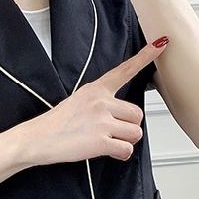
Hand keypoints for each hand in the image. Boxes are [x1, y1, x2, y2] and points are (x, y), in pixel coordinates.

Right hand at [19, 41, 167, 165]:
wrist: (36, 139)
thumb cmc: (55, 124)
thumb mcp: (77, 102)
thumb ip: (100, 103)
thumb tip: (119, 117)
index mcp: (95, 89)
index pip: (124, 70)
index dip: (146, 57)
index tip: (161, 43)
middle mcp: (101, 101)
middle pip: (137, 114)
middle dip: (128, 127)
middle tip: (111, 133)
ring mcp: (102, 121)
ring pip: (135, 133)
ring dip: (125, 141)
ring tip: (108, 142)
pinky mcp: (101, 140)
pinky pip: (126, 149)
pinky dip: (120, 155)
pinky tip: (107, 152)